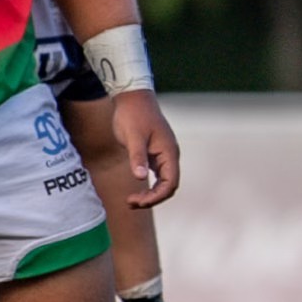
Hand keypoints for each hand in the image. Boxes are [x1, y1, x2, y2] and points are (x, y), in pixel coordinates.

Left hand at [111, 90, 179, 206]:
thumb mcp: (133, 136)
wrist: (132, 98)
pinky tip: (135, 190)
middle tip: (130, 202)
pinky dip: (148, 186)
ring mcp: (163, 155)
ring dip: (150, 195)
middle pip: (168, 186)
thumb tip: (139, 177)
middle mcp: (170, 156)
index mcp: (169, 152)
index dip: (157, 196)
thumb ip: (137, 157)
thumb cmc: (133, 115)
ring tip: (131, 200)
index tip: (138, 201)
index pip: (170, 183)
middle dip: (152, 198)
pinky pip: (157, 176)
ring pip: (163, 183)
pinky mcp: (155, 154)